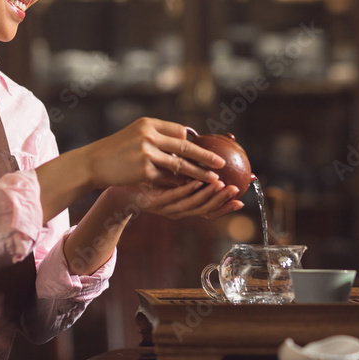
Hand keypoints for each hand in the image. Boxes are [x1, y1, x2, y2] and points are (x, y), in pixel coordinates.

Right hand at [80, 118, 226, 189]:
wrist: (93, 162)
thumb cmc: (115, 150)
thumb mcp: (135, 134)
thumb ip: (157, 135)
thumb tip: (184, 138)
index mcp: (149, 123)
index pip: (179, 131)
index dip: (192, 141)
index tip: (206, 148)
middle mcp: (149, 135)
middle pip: (185, 146)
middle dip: (206, 155)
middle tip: (221, 163)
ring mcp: (146, 152)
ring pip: (180, 164)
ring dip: (199, 172)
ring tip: (213, 179)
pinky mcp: (143, 170)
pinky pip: (167, 178)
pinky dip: (179, 184)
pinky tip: (190, 189)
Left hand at [109, 179, 244, 219]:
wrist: (117, 184)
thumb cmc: (144, 178)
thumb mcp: (169, 173)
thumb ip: (186, 167)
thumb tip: (205, 150)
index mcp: (182, 204)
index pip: (208, 209)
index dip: (224, 207)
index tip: (242, 200)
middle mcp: (176, 210)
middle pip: (204, 209)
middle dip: (222, 201)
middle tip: (237, 191)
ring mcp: (165, 208)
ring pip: (191, 204)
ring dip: (209, 195)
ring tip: (223, 185)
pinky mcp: (154, 202)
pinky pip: (174, 196)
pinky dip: (187, 190)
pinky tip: (197, 181)